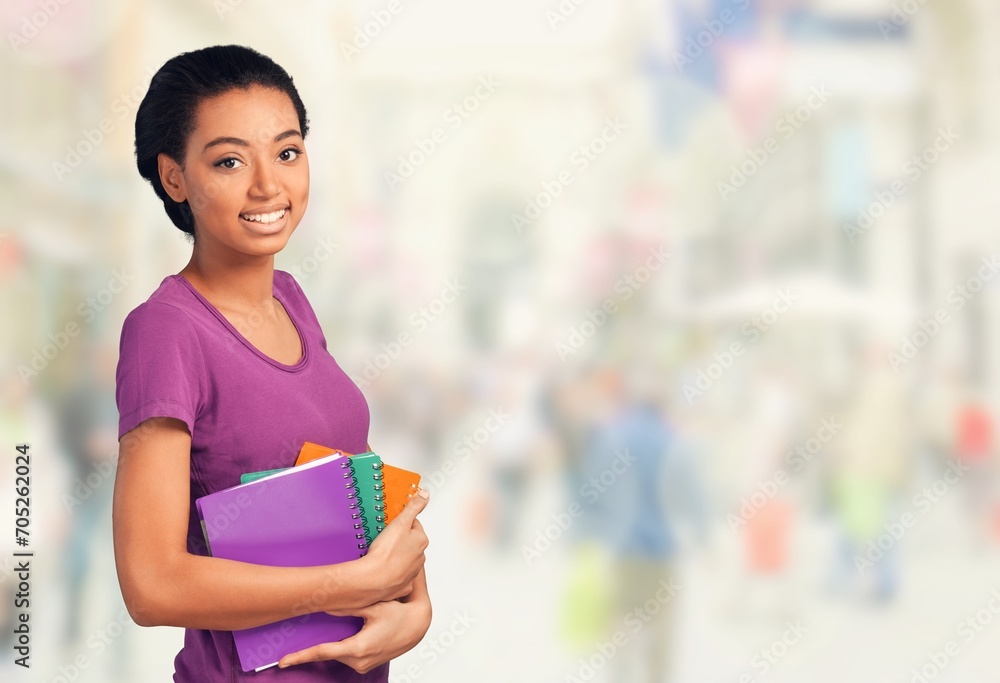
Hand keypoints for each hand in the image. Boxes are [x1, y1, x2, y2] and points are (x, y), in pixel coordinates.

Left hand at [277, 597, 431, 672]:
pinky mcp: (365, 662)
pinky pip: (346, 654)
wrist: (418, 626)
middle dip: (311, 648)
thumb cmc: (400, 615)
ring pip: (337, 653)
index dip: (301, 656)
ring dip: (329, 645)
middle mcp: (359, 661)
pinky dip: (339, 646)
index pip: (323, 652)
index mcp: (358, 648)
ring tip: (315, 639)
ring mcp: (363, 664)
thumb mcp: (374, 607)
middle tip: (290, 649)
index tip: (283, 661)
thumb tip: (325, 605)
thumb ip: (348, 607)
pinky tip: (339, 636)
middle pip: (328, 652)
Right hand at [363, 488, 429, 601]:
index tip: (392, 525)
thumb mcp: (400, 522)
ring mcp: (412, 572)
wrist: (373, 581)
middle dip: (397, 540)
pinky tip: (382, 568)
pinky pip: (398, 575)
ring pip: (403, 558)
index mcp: (421, 540)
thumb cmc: (386, 554)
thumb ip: (413, 507)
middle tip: (383, 539)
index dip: (401, 523)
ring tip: (380, 553)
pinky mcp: (403, 585)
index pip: (413, 524)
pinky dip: (391, 572)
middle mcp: (420, 556)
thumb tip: (424, 495)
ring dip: (394, 555)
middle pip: (408, 542)